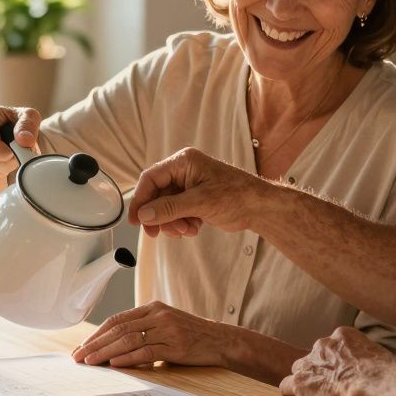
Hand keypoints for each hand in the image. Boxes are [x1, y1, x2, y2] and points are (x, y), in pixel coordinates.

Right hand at [0, 106, 41, 201]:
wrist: (7, 131)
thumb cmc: (18, 123)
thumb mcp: (29, 117)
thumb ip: (28, 125)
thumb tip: (24, 140)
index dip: (9, 157)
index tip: (19, 152)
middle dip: (7, 165)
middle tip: (16, 158)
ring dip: (1, 171)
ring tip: (8, 160)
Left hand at [71, 301, 229, 368]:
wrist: (220, 340)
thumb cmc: (190, 335)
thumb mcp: (165, 325)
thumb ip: (142, 329)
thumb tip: (112, 345)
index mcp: (152, 308)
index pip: (117, 319)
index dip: (97, 334)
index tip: (82, 347)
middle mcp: (157, 315)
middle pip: (118, 329)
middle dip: (95, 344)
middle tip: (79, 356)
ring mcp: (167, 329)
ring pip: (128, 339)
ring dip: (106, 352)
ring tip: (90, 362)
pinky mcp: (175, 345)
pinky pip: (146, 351)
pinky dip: (128, 358)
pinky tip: (115, 363)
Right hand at [128, 147, 266, 237]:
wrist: (260, 207)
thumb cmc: (236, 196)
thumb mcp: (199, 202)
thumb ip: (169, 208)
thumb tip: (144, 215)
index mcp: (184, 162)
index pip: (151, 178)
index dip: (141, 199)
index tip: (135, 220)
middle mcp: (184, 171)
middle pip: (157, 195)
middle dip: (159, 215)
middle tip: (156, 234)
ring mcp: (190, 186)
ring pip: (166, 207)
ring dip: (172, 222)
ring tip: (186, 230)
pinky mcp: (195, 199)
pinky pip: (178, 212)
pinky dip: (182, 223)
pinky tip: (195, 228)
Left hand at [278, 327, 391, 395]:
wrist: (374, 385)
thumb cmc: (385, 376)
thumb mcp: (380, 357)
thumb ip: (368, 358)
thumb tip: (373, 370)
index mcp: (343, 335)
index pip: (332, 348)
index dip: (336, 363)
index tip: (343, 374)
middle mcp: (323, 344)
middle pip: (314, 358)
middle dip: (321, 371)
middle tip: (332, 388)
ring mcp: (309, 362)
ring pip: (300, 371)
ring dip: (307, 382)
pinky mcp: (301, 381)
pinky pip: (287, 386)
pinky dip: (294, 395)